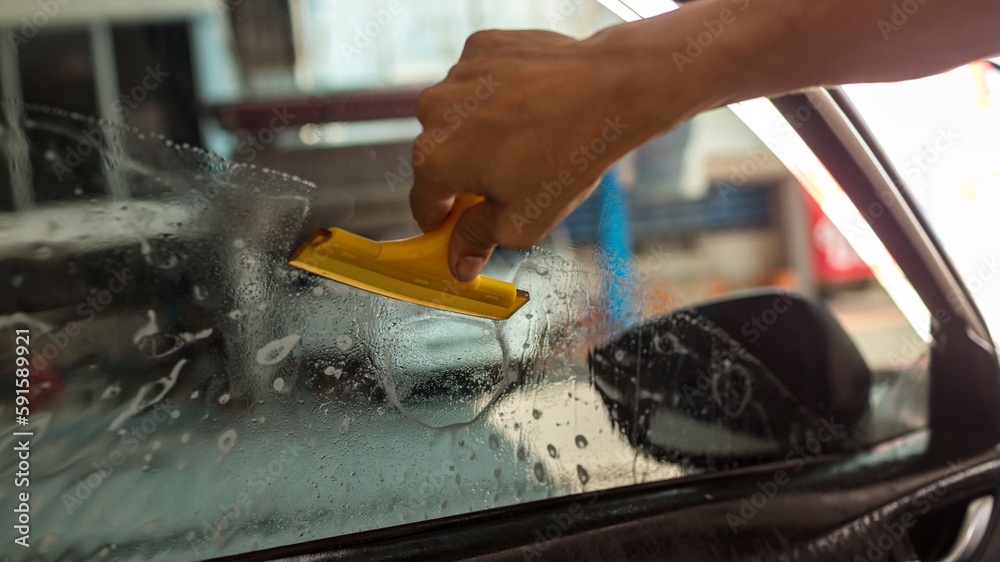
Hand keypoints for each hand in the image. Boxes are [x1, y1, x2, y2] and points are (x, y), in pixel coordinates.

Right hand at [409, 27, 678, 280]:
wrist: (609, 91)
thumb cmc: (566, 159)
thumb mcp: (521, 223)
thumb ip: (477, 241)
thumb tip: (459, 262)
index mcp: (433, 160)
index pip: (424, 204)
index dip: (444, 224)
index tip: (466, 226)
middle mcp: (433, 112)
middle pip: (439, 156)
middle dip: (466, 172)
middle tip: (510, 181)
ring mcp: (457, 74)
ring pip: (458, 115)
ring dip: (480, 130)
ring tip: (528, 138)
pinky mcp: (484, 46)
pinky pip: (480, 80)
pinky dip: (497, 94)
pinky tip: (532, 104)